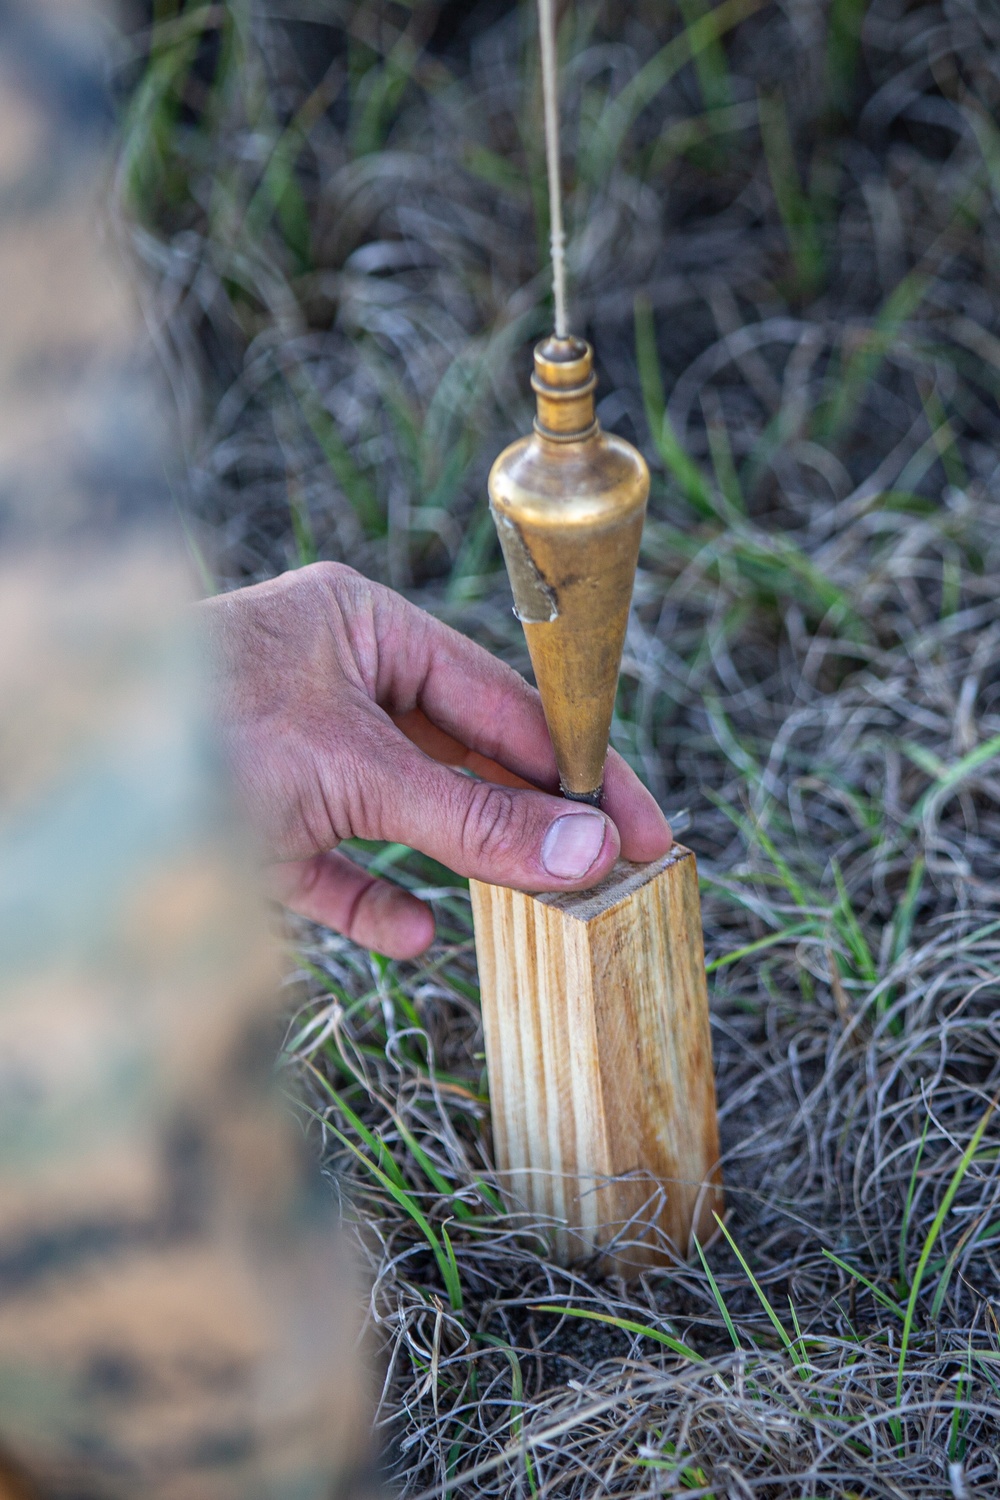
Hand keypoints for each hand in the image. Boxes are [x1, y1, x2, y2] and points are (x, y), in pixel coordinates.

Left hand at [200, 562, 671, 958]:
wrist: (60, 784)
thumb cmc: (196, 734)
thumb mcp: (353, 774)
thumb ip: (472, 816)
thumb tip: (590, 850)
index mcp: (360, 628)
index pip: (500, 698)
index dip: (579, 764)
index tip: (641, 826)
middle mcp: (330, 680)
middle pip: (459, 754)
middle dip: (528, 817)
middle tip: (608, 875)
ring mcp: (291, 751)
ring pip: (403, 809)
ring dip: (462, 856)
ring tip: (541, 904)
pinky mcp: (254, 819)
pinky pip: (333, 862)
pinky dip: (372, 898)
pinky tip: (414, 931)